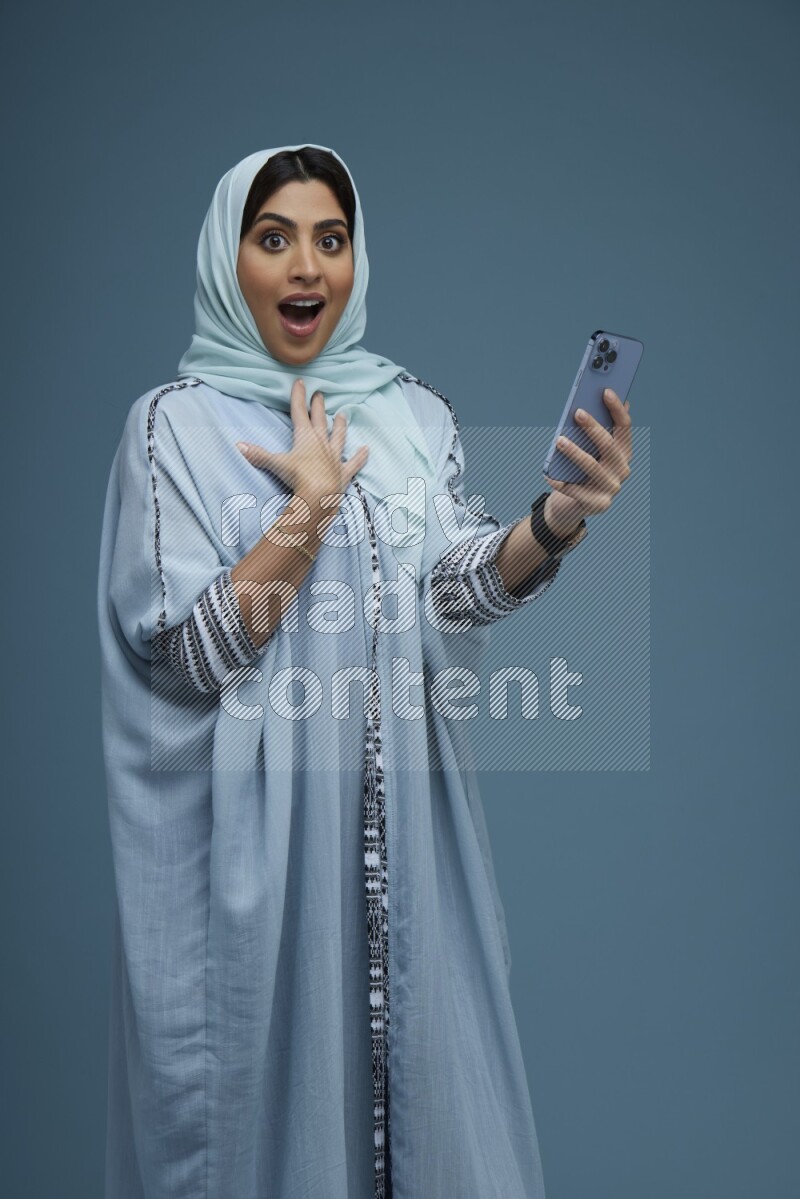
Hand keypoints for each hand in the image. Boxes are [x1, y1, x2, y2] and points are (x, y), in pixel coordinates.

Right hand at [235, 377, 368, 508]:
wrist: (319, 495)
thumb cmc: (298, 478)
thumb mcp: (275, 464)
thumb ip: (257, 455)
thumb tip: (238, 445)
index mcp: (305, 437)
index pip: (300, 412)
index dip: (299, 397)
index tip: (301, 382)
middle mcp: (321, 443)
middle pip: (320, 420)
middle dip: (319, 406)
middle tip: (321, 394)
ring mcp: (334, 457)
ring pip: (338, 437)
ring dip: (340, 426)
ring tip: (343, 415)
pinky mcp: (343, 473)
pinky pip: (353, 463)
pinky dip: (360, 457)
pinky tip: (366, 450)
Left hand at [543, 388, 632, 534]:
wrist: (576, 505)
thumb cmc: (582, 470)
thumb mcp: (591, 449)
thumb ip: (596, 428)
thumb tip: (600, 398)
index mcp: (624, 452)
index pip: (625, 427)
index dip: (617, 409)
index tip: (605, 391)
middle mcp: (622, 469)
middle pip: (609, 445)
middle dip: (593, 427)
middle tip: (577, 413)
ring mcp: (611, 488)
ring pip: (592, 466)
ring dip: (575, 452)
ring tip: (559, 440)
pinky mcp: (598, 504)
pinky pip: (575, 490)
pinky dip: (560, 482)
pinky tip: (548, 474)